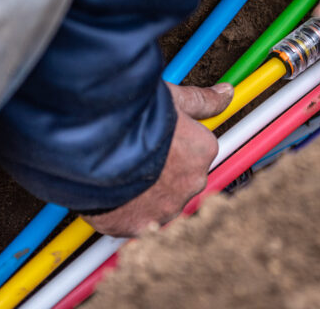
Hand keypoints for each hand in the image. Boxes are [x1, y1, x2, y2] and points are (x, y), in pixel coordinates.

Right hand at [83, 82, 232, 236]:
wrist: (92, 142)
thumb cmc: (134, 116)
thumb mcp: (173, 98)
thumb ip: (202, 100)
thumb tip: (226, 93)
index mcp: (203, 151)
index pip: (197, 151)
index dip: (173, 144)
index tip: (156, 138)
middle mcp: (192, 183)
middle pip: (181, 179)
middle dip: (163, 170)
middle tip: (136, 154)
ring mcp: (166, 207)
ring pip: (160, 202)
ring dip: (146, 192)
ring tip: (122, 172)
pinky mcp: (138, 226)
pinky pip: (134, 221)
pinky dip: (125, 211)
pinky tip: (111, 192)